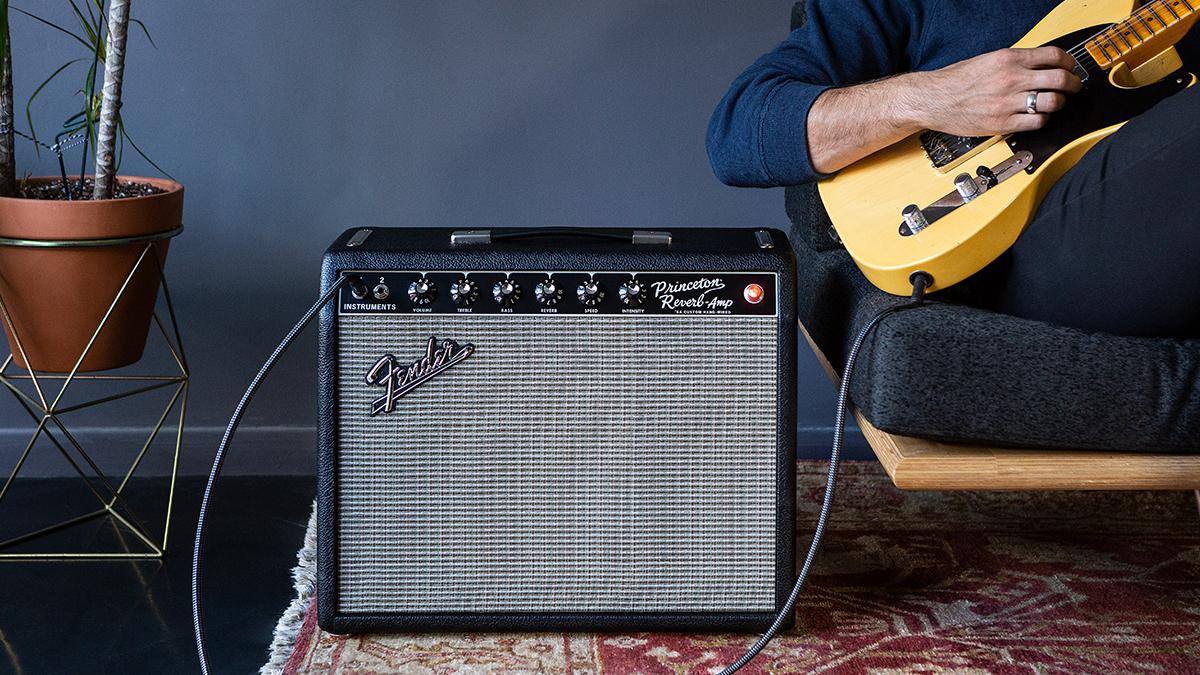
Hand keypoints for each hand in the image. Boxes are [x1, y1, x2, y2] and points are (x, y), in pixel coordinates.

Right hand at [907, 47, 1083, 135]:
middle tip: (1074, 86)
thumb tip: (1039, 65)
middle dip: (1073, 83)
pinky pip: (1037, 122)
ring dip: (1060, 103)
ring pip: (1053, 102)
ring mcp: (1008, 102)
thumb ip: (1014, 62)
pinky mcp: (1003, 123)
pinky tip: (1037, 116)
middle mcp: (1011, 79)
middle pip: (1060, 79)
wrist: (933, 100)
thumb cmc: (955, 81)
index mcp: (1008, 59)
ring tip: (1056, 103)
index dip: (1069, 62)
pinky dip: (1043, 119)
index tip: (1071, 67)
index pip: (1054, 57)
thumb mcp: (987, 60)